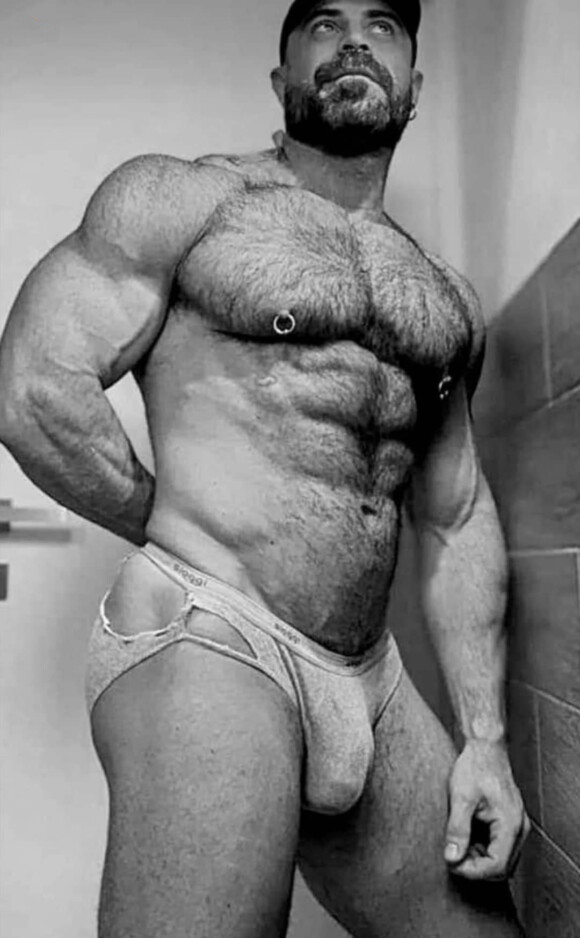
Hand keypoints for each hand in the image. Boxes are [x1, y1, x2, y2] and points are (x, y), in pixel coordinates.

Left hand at [444, 739, 529, 879]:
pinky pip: (501, 848)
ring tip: (458, 845)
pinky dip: (484, 850)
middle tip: (452, 856)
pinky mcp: (512, 823)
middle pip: (502, 868)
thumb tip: (452, 858)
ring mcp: (518, 826)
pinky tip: (467, 838)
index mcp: (511, 823)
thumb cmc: (475, 767)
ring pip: (503, 860)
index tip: (451, 863)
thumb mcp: (461, 797)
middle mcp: (520, 828)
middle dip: (476, 868)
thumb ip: (457, 829)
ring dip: (480, 860)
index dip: (473, 871)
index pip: (497, 866)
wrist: (485, 747)